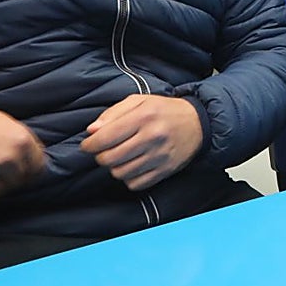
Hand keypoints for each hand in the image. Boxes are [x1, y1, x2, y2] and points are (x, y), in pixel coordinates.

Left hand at [81, 95, 203, 190]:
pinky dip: (128, 178)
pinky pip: (135, 184)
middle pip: (110, 158)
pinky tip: (132, 166)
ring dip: (114, 167)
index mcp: (144, 116)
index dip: (90, 144)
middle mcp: (152, 137)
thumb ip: (113, 113)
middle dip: (100, 156)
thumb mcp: (139, 101)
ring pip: (120, 173)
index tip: (88, 145)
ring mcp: (159, 156)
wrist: (197, 123)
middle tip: (103, 151)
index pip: (106, 137)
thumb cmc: (164, 110)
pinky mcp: (165, 171)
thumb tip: (92, 130)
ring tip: (120, 157)